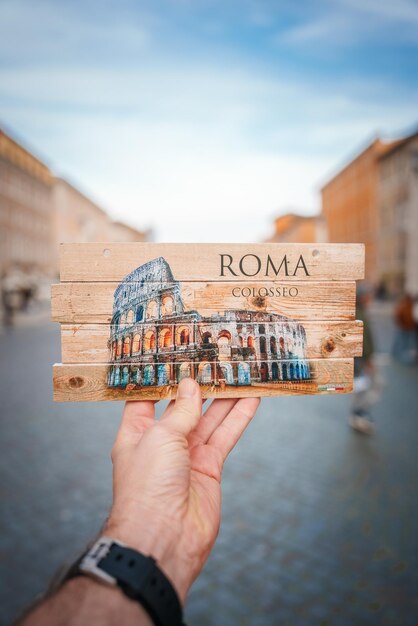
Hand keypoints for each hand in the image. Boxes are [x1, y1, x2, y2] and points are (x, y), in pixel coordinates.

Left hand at [105, 378, 259, 603]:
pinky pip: (225, 436)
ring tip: (240, 372)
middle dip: (200, 383)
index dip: (163, 376)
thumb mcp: (160, 437)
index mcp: (137, 432)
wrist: (163, 538)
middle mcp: (162, 441)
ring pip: (209, 418)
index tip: (178, 354)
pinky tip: (251, 399)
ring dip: (225, 396)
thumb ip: (180, 410)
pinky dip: (239, 417)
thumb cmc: (147, 486)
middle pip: (184, 405)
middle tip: (217, 358)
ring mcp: (187, 455)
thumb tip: (190, 385)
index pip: (149, 396)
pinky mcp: (209, 468)